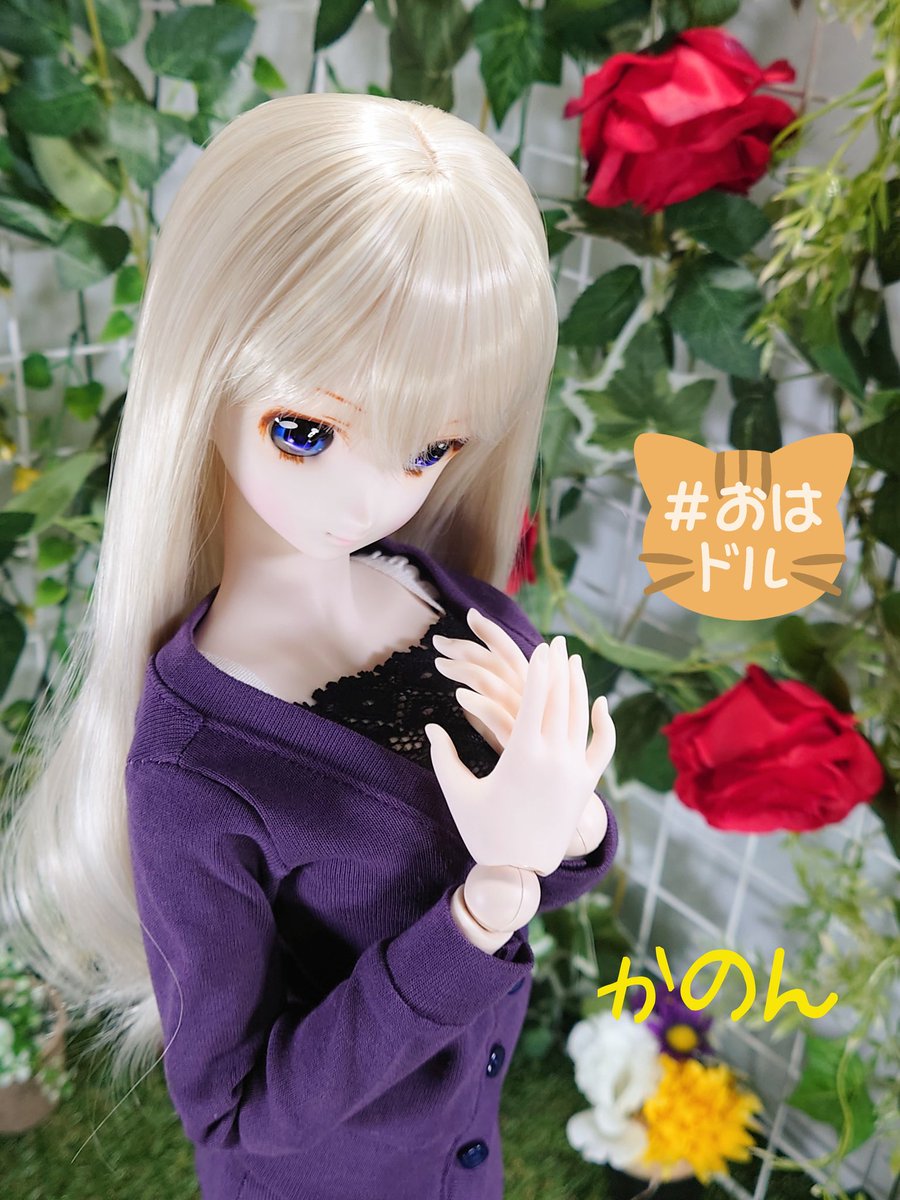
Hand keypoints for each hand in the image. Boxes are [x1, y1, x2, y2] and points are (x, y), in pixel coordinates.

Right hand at [424, 636, 608, 874]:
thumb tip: (430, 727)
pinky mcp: (586, 786)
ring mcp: (575, 771)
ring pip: (581, 717)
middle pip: (561, 701)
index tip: (540, 646)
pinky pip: (601, 747)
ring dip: (578, 686)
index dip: (538, 670)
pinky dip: (603, 723)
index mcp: (522, 755)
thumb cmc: (484, 833)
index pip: (535, 700)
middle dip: (558, 668)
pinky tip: (600, 703)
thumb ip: (444, 757)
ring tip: (573, 661)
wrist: (520, 872)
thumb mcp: (458, 794)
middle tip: (557, 642)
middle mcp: (555, 758)